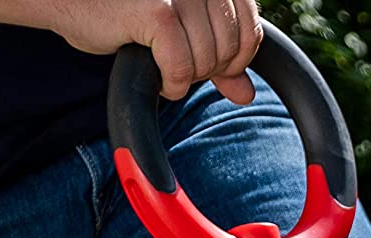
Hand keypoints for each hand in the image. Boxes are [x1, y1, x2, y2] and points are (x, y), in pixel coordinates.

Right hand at [55, 0, 262, 102]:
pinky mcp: (156, 10)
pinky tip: (157, 76)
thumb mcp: (178, 30)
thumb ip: (215, 55)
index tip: (214, 68)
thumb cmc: (121, 10)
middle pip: (230, 46)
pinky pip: (181, 67)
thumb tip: (246, 94)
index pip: (249, 26)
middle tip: (179, 67)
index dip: (237, 58)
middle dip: (209, 70)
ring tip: (163, 66)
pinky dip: (172, 83)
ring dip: (187, 78)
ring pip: (207, 59)